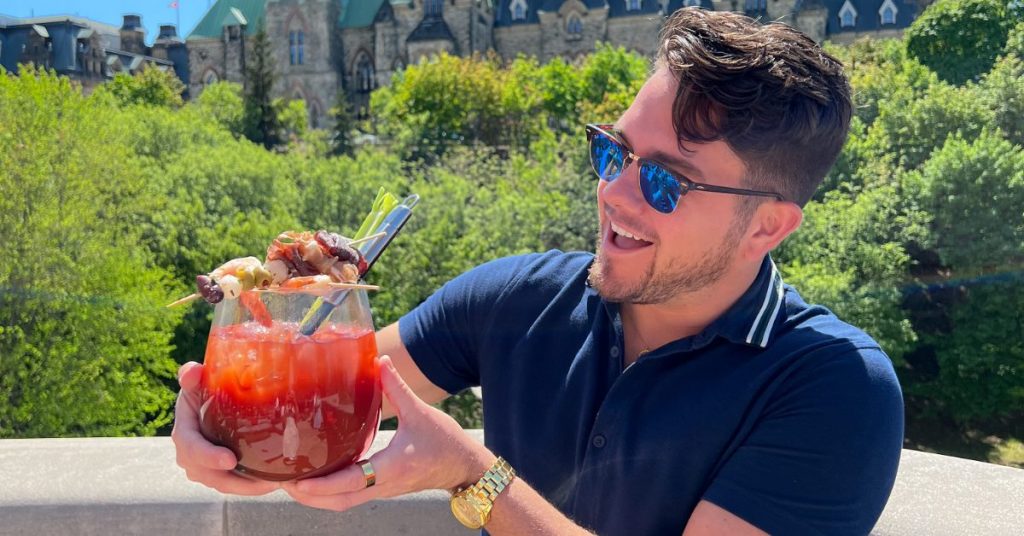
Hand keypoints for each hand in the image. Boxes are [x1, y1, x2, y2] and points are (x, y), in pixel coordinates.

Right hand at [170, 361, 279, 494]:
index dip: (208, 456)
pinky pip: (234, 484)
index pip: (192, 448)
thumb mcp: (197, 381)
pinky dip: (252, 486)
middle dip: (237, 481)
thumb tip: (194, 371)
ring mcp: (203, 468)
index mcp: (185, 433)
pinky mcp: (219, 474)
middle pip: (210, 475)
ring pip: (224, 484)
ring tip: (276, 484)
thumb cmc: (204, 389)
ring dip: (249, 488)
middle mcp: (190, 456)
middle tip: (267, 482)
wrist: (208, 403)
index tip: (230, 460)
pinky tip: (274, 482)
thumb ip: (192, 375)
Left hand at [280, 355, 491, 511]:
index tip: (298, 481)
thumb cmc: (445, 441)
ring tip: (292, 482)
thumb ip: (397, 387)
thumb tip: (379, 360)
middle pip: (339, 502)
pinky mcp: (382, 488)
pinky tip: (316, 478)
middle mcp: (383, 484)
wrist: (464, 467)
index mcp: (391, 467)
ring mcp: (382, 490)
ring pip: (342, 504)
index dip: (322, 484)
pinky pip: (350, 497)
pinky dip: (329, 493)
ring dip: (316, 499)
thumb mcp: (421, 412)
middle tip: (283, 481)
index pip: (351, 481)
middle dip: (309, 497)